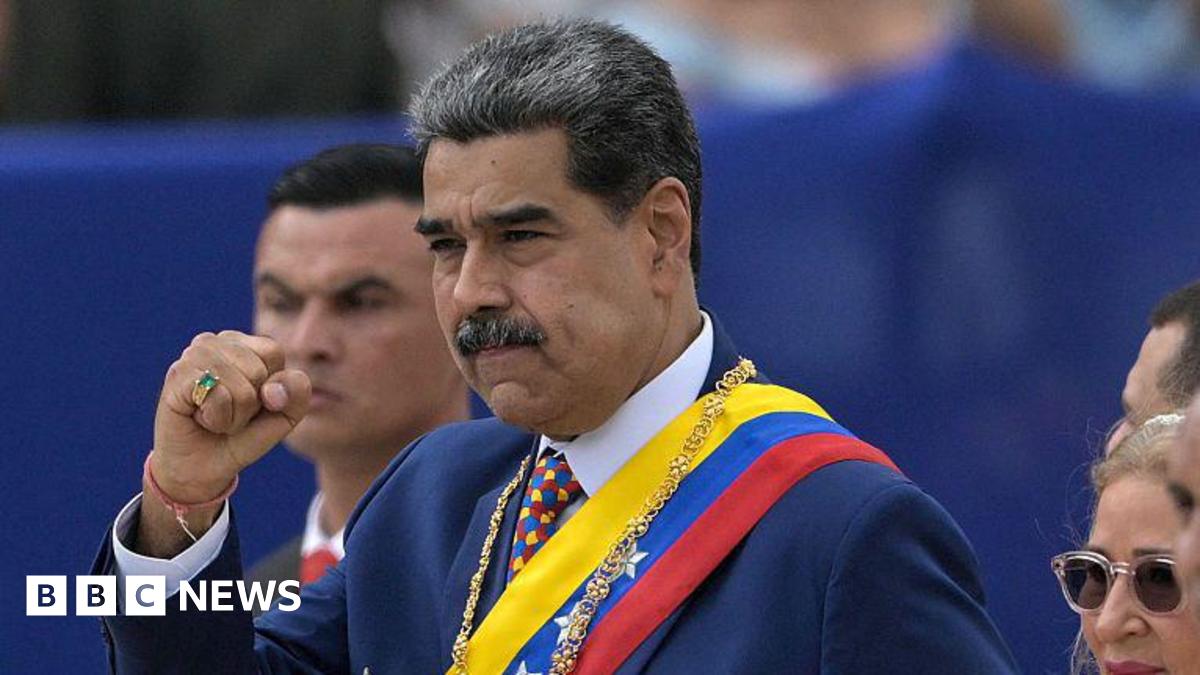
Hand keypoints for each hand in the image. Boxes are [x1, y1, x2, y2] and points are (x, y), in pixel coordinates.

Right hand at [150, 330, 309, 503]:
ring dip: (232, 415)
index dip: (270, 387)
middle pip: (257, 371)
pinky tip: (199, 418)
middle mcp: (214, 342)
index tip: (252, 402)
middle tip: (228, 413)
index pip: (273, 352)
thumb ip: (297, 394)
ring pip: (239, 387)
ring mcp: (192, 356)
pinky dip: (216, 418)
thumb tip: (273, 389)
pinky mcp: (177, 375)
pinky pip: (218, 396)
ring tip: (214, 417)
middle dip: (249, 405)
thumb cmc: (242, 435)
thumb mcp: (283, 416)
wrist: (203, 468)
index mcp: (242, 343)